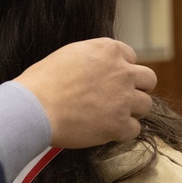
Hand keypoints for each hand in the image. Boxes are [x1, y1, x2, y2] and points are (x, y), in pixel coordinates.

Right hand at [14, 38, 155, 148]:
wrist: (34, 108)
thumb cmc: (41, 83)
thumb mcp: (67, 56)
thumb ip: (91, 60)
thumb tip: (96, 71)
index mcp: (107, 50)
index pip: (131, 56)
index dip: (120, 69)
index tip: (110, 79)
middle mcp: (122, 71)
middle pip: (148, 80)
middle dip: (137, 88)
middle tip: (120, 98)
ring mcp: (124, 98)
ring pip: (145, 105)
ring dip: (131, 111)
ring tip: (109, 116)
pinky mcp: (119, 124)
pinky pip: (134, 130)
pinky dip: (121, 132)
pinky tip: (104, 131)